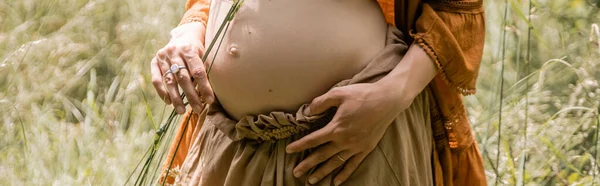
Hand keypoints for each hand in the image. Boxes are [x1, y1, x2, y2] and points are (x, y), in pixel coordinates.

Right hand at [150, 22, 214, 113]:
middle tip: (197, 109)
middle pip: (183, 78)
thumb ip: (204, 69)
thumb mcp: (204, 54)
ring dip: (176, 97)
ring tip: (181, 111)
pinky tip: (168, 102)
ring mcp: (163, 56)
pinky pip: (156, 79)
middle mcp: (175, 52)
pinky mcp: (154, 61)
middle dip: (191, 96)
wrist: (183, 35)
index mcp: (189, 49)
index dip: (204, 87)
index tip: (210, 100)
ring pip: (170, 80)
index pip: (198, 71)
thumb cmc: (198, 49)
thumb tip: (208, 93)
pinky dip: (162, 91)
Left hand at [286, 81, 412, 185]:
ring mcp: (356, 147)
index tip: (289, 150)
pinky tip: (336, 182)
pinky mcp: (366, 148)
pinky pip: (353, 165)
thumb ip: (321, 102)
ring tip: (312, 181)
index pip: (313, 140)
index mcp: (336, 128)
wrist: (388, 100)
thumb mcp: (339, 93)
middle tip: (295, 173)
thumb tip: (309, 111)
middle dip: (307, 165)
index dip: (300, 145)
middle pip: (322, 155)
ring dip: (323, 172)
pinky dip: (344, 174)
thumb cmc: (363, 95)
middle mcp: (345, 141)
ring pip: (336, 163)